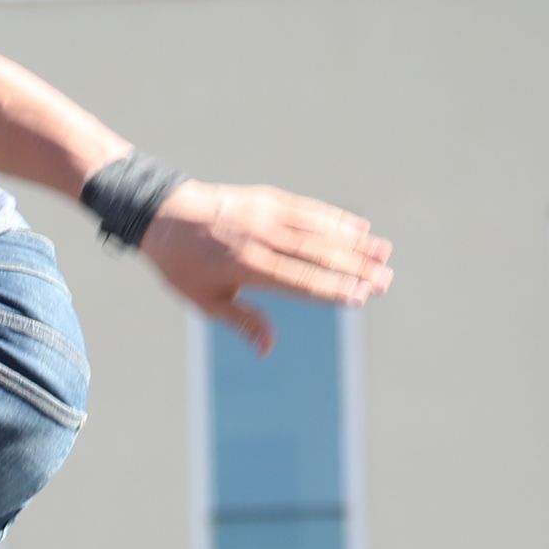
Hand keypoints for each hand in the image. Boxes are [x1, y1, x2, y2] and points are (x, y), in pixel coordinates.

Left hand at [143, 179, 390, 356]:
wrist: (163, 214)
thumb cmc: (183, 264)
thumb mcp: (204, 300)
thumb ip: (242, 321)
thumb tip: (268, 349)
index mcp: (247, 268)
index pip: (300, 282)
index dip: (332, 289)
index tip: (360, 297)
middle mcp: (262, 239)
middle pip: (318, 255)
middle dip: (355, 268)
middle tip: (386, 279)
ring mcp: (267, 215)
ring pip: (319, 230)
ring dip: (355, 242)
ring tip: (384, 253)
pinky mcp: (269, 199)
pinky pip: (308, 210)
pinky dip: (335, 218)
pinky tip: (359, 227)